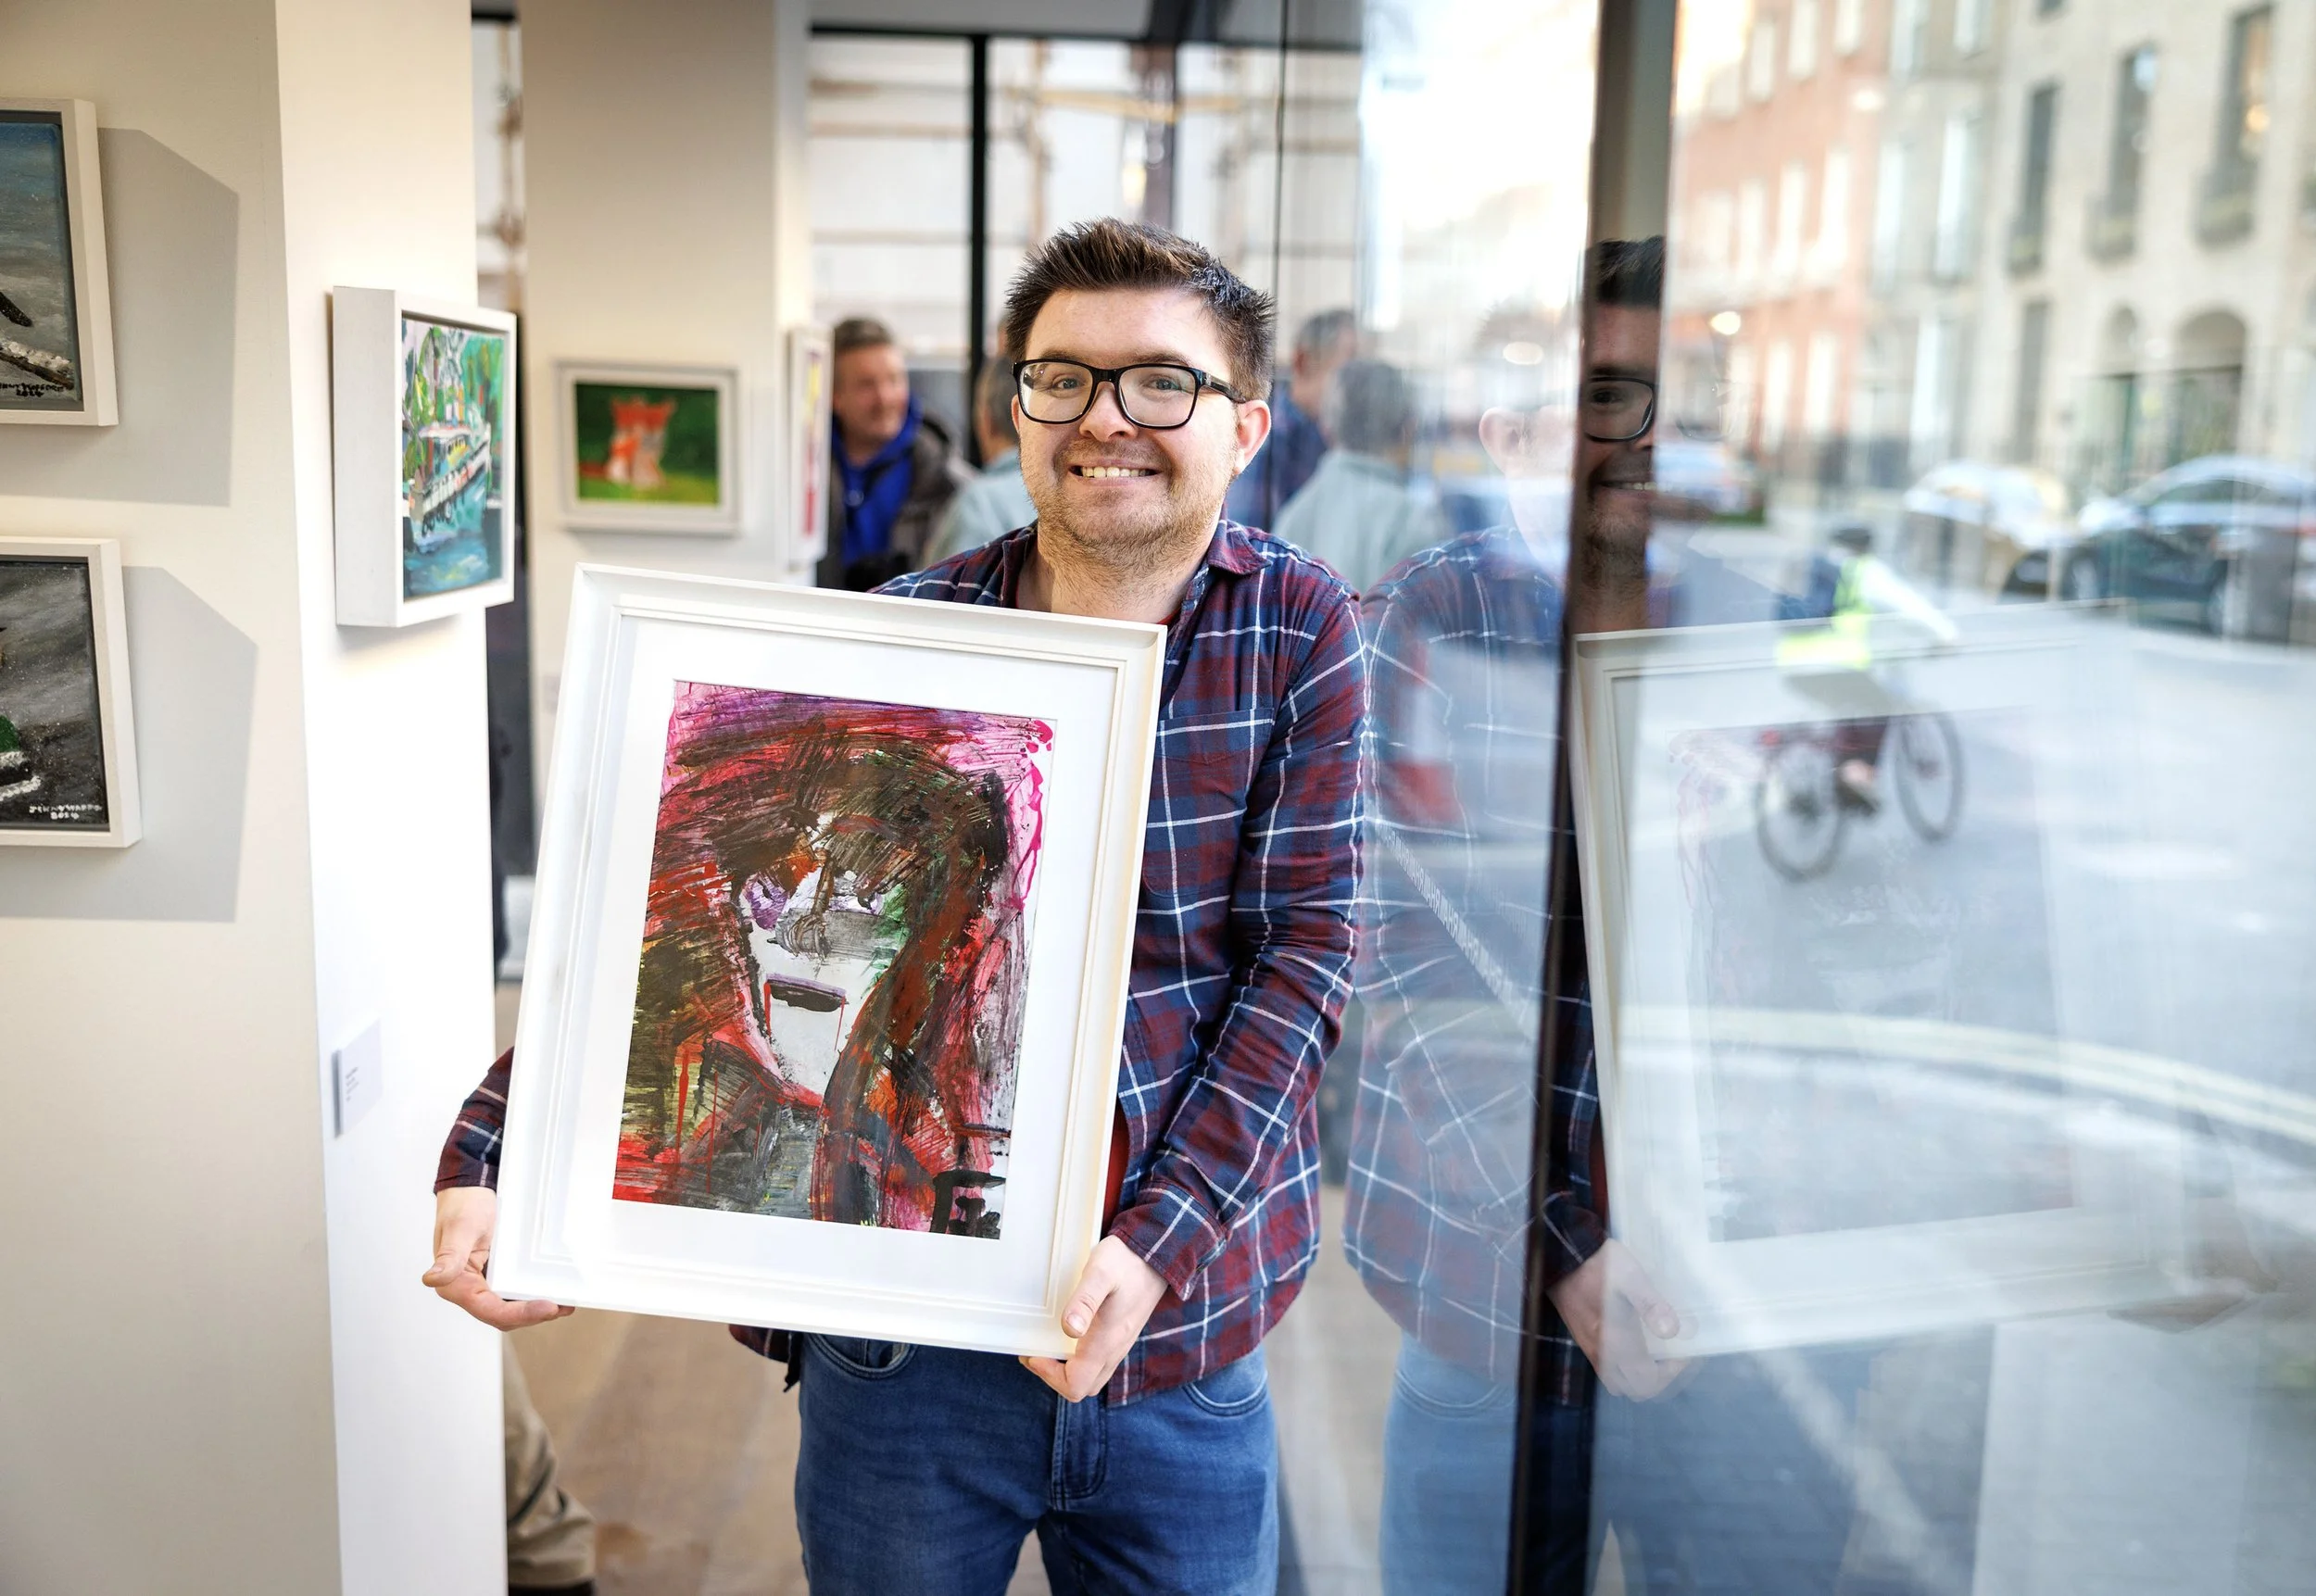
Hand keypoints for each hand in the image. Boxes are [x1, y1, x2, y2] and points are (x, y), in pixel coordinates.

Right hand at [420, 1186, 572, 1329]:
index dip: (519, 1314)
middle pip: (503, 1314)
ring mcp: (486, 1283)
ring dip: (537, 1309)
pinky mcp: (499, 1275)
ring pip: (512, 1307)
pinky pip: (516, 1291)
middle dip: (533, 1315)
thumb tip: (433, 1279)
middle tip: (563, 1306)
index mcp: (456, 1284)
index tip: (547, 1308)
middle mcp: (470, 1288)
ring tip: (566, 1302)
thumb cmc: (463, 1205)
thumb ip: (449, 1256)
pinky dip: (534, 1295)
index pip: (489, 1309)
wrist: (471, 1189)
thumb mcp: (460, 1227)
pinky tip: (555, 1290)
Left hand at [1019, 1235, 1167, 1401]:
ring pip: (1091, 1377)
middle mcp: (1115, 1350)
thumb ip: (1084, 1301)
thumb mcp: (1100, 1273)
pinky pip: (1098, 1363)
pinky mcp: (1120, 1337)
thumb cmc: (1125, 1261)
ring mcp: (1119, 1346)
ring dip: (1065, 1369)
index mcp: (1107, 1342)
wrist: (1156, 1255)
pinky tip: (1068, 1334)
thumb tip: (1070, 1329)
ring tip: (1048, 1343)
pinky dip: (1078, 1359)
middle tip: (1037, 1350)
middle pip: (1082, 1388)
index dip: (1049, 1375)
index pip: (1076, 1385)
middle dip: (1054, 1376)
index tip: (1035, 1352)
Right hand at [1546, 1239, 1686, 1399]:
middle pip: (1635, 1390)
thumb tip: (1677, 1332)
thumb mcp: (1631, 1277)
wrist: (1561, 1257)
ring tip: (1657, 1353)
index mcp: (1615, 1343)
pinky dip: (1627, 1368)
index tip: (1683, 1352)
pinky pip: (1609, 1370)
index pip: (1648, 1381)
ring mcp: (1591, 1349)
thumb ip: (1652, 1305)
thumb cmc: (1599, 1266)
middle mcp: (1602, 1354)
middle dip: (1660, 1379)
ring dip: (1642, 1377)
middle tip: (1673, 1356)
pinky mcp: (1585, 1341)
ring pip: (1620, 1383)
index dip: (1672, 1373)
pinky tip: (1636, 1343)